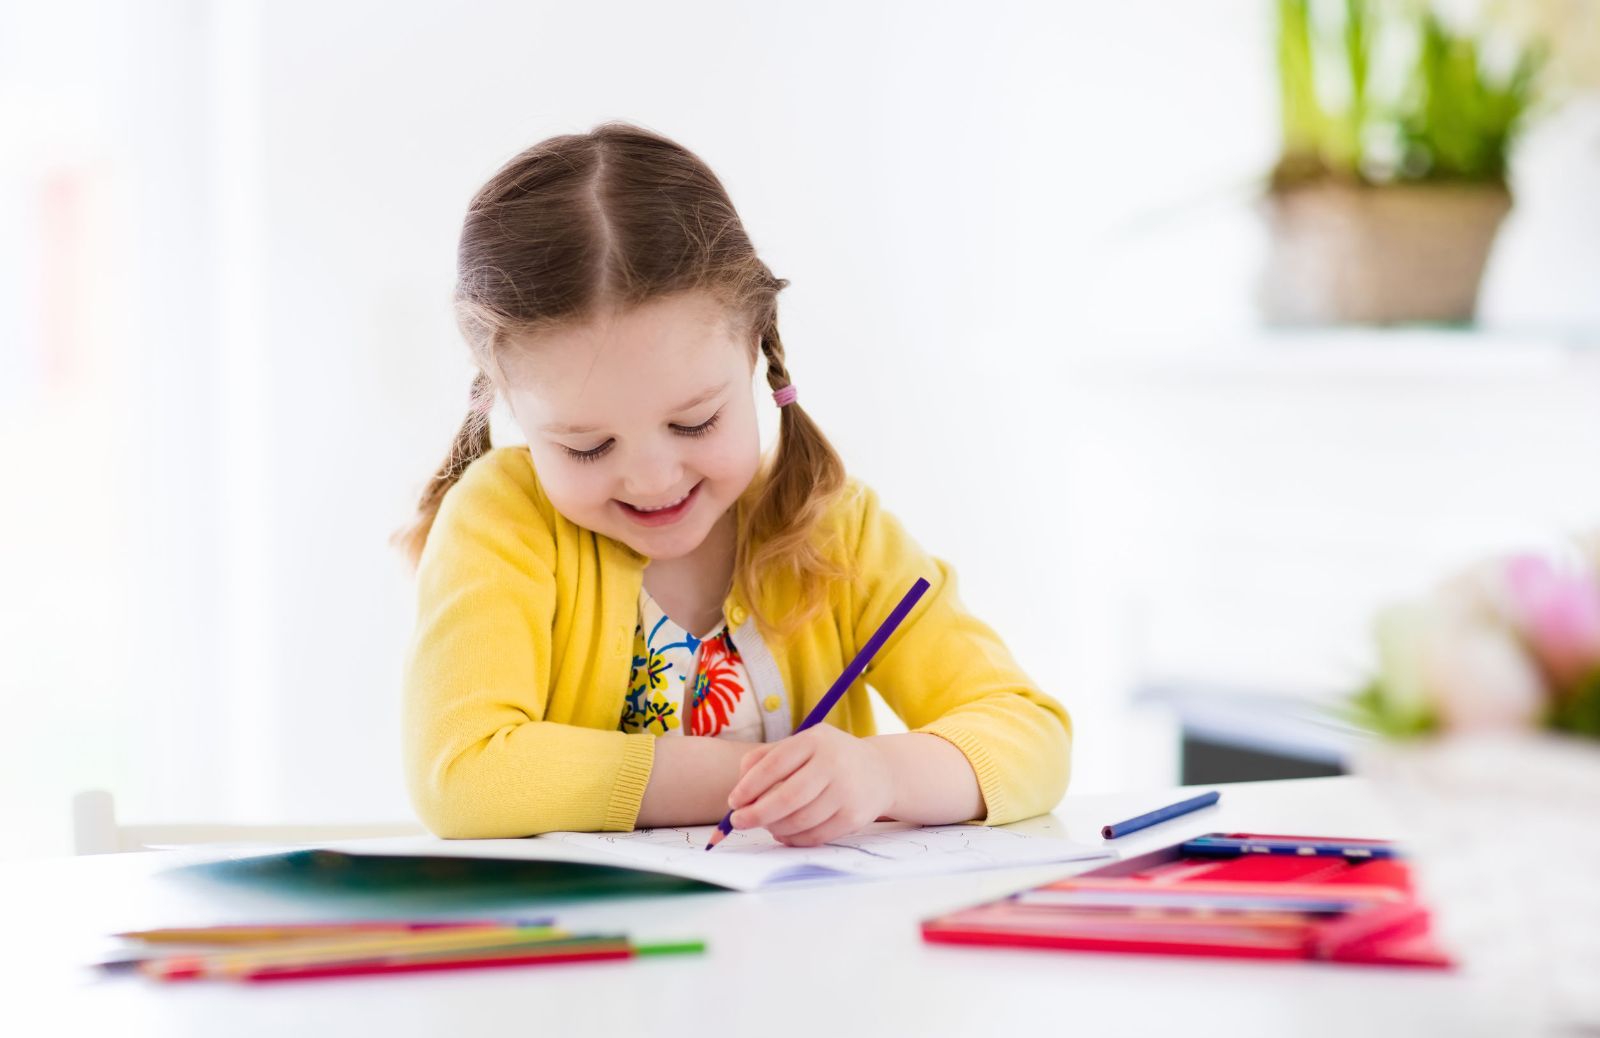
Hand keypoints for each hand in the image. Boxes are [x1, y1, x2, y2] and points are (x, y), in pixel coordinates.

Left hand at [725, 726, 894, 846]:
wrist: (880, 771)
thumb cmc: (828, 757)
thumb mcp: (802, 744)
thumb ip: (766, 757)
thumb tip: (739, 786)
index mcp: (814, 740)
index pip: (774, 765)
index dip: (749, 786)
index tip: (733, 802)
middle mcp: (833, 764)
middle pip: (787, 797)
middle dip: (757, 814)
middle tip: (739, 822)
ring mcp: (846, 792)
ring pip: (800, 821)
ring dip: (774, 828)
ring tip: (765, 825)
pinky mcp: (854, 817)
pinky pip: (815, 836)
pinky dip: (793, 839)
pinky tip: (784, 833)